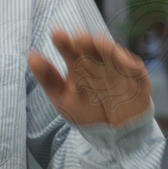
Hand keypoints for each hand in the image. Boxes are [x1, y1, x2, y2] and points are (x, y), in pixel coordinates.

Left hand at [28, 29, 150, 127]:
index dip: (64, 42)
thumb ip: (48, 79)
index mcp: (78, 64)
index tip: (57, 34)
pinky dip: (129, 66)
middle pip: (91, 48)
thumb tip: (30, 56)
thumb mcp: (63, 98)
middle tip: (79, 38)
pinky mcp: (137, 77)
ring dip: (107, 49)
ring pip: (112, 54)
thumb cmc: (86, 112)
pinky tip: (124, 65)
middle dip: (86, 42)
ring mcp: (118, 68)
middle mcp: (98, 61)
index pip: (69, 49)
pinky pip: (134, 69)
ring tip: (100, 44)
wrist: (115, 135)